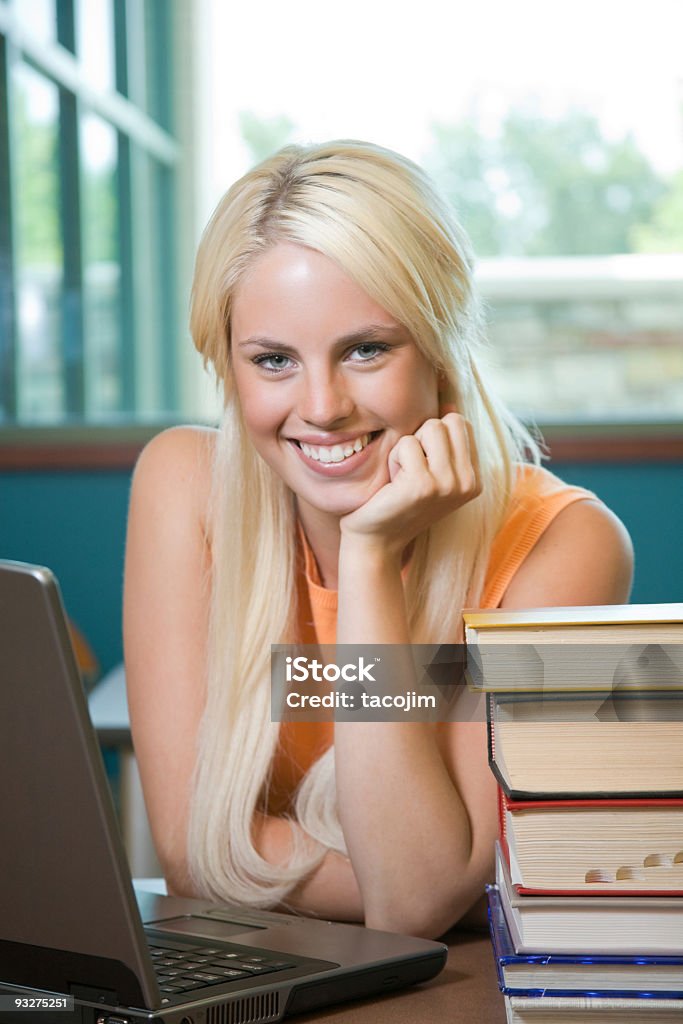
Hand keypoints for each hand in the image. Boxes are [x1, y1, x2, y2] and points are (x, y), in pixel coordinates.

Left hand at [340, 410, 480, 557]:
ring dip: (407, 448)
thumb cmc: (397, 501)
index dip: (432, 435)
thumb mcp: (429, 470)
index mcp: (474, 479)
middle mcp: (468, 483)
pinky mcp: (423, 485)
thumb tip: (449, 400)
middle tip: (409, 470)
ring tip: (401, 476)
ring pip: (429, 427)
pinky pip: (406, 444)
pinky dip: (393, 459)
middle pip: (446, 421)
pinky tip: (392, 485)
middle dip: (421, 437)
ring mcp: (449, 485)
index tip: (421, 465)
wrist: (376, 541)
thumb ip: (444, 440)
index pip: (460, 423)